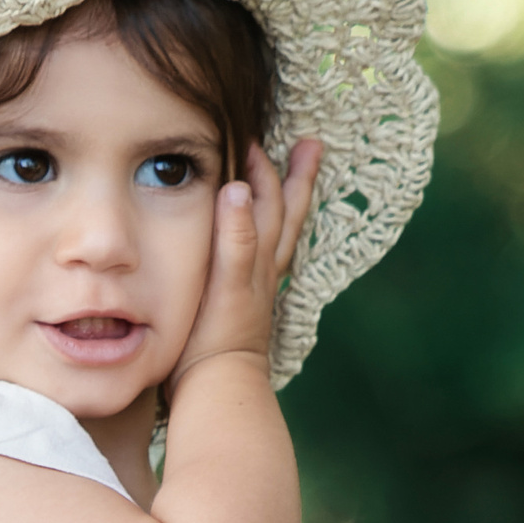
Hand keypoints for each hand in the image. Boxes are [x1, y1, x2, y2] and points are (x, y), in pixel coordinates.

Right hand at [167, 135, 320, 397]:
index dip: (260, 168)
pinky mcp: (247, 305)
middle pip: (286, 213)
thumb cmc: (213, 339)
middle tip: (310, 145)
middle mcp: (264, 269)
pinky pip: (265, 257)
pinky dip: (269, 236)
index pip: (266, 200)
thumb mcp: (223, 285)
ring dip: (288, 204)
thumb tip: (237, 189)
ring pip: (281, 235)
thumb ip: (234, 239)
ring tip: (296, 182)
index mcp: (258, 257)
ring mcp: (258, 288)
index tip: (250, 134)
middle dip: (294, 178)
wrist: (217, 388)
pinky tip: (263, 240)